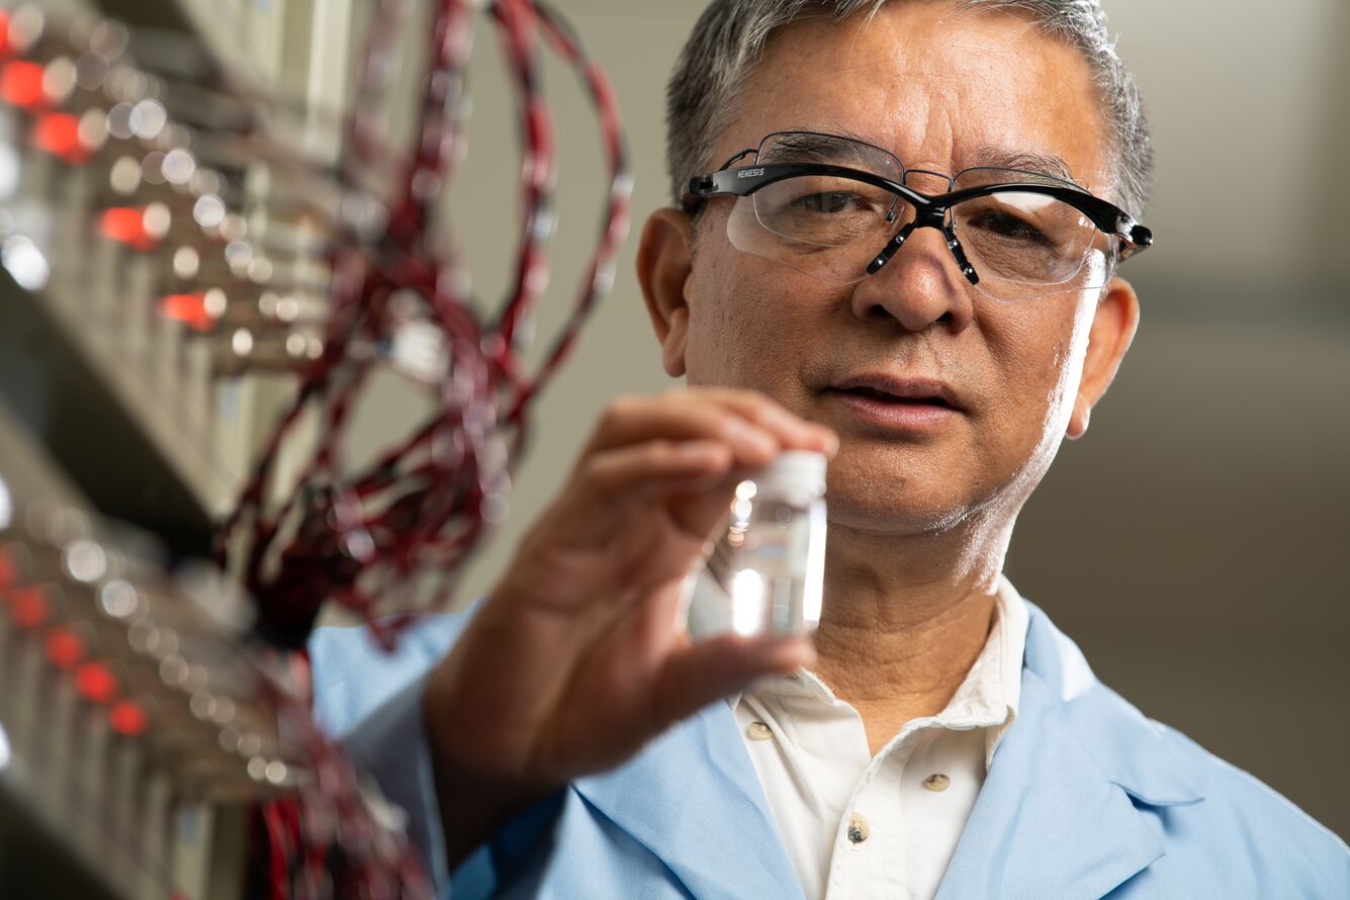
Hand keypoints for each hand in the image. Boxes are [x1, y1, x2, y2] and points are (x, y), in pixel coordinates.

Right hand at [423, 387, 836, 863]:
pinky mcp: (551, 545)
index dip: (770, 442)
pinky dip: (655, 461)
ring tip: (758, 444)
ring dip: (699, 421)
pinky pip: (601, 481)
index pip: (720, 463)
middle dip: (744, 414)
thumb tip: (802, 650)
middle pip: (678, 424)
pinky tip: (706, 464)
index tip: (821, 448)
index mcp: (663, 541)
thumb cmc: (578, 710)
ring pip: (633, 428)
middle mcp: (626, 519)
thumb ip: (728, 668)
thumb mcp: (674, 692)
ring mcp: (586, 524)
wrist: (506, 748)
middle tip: (800, 438)